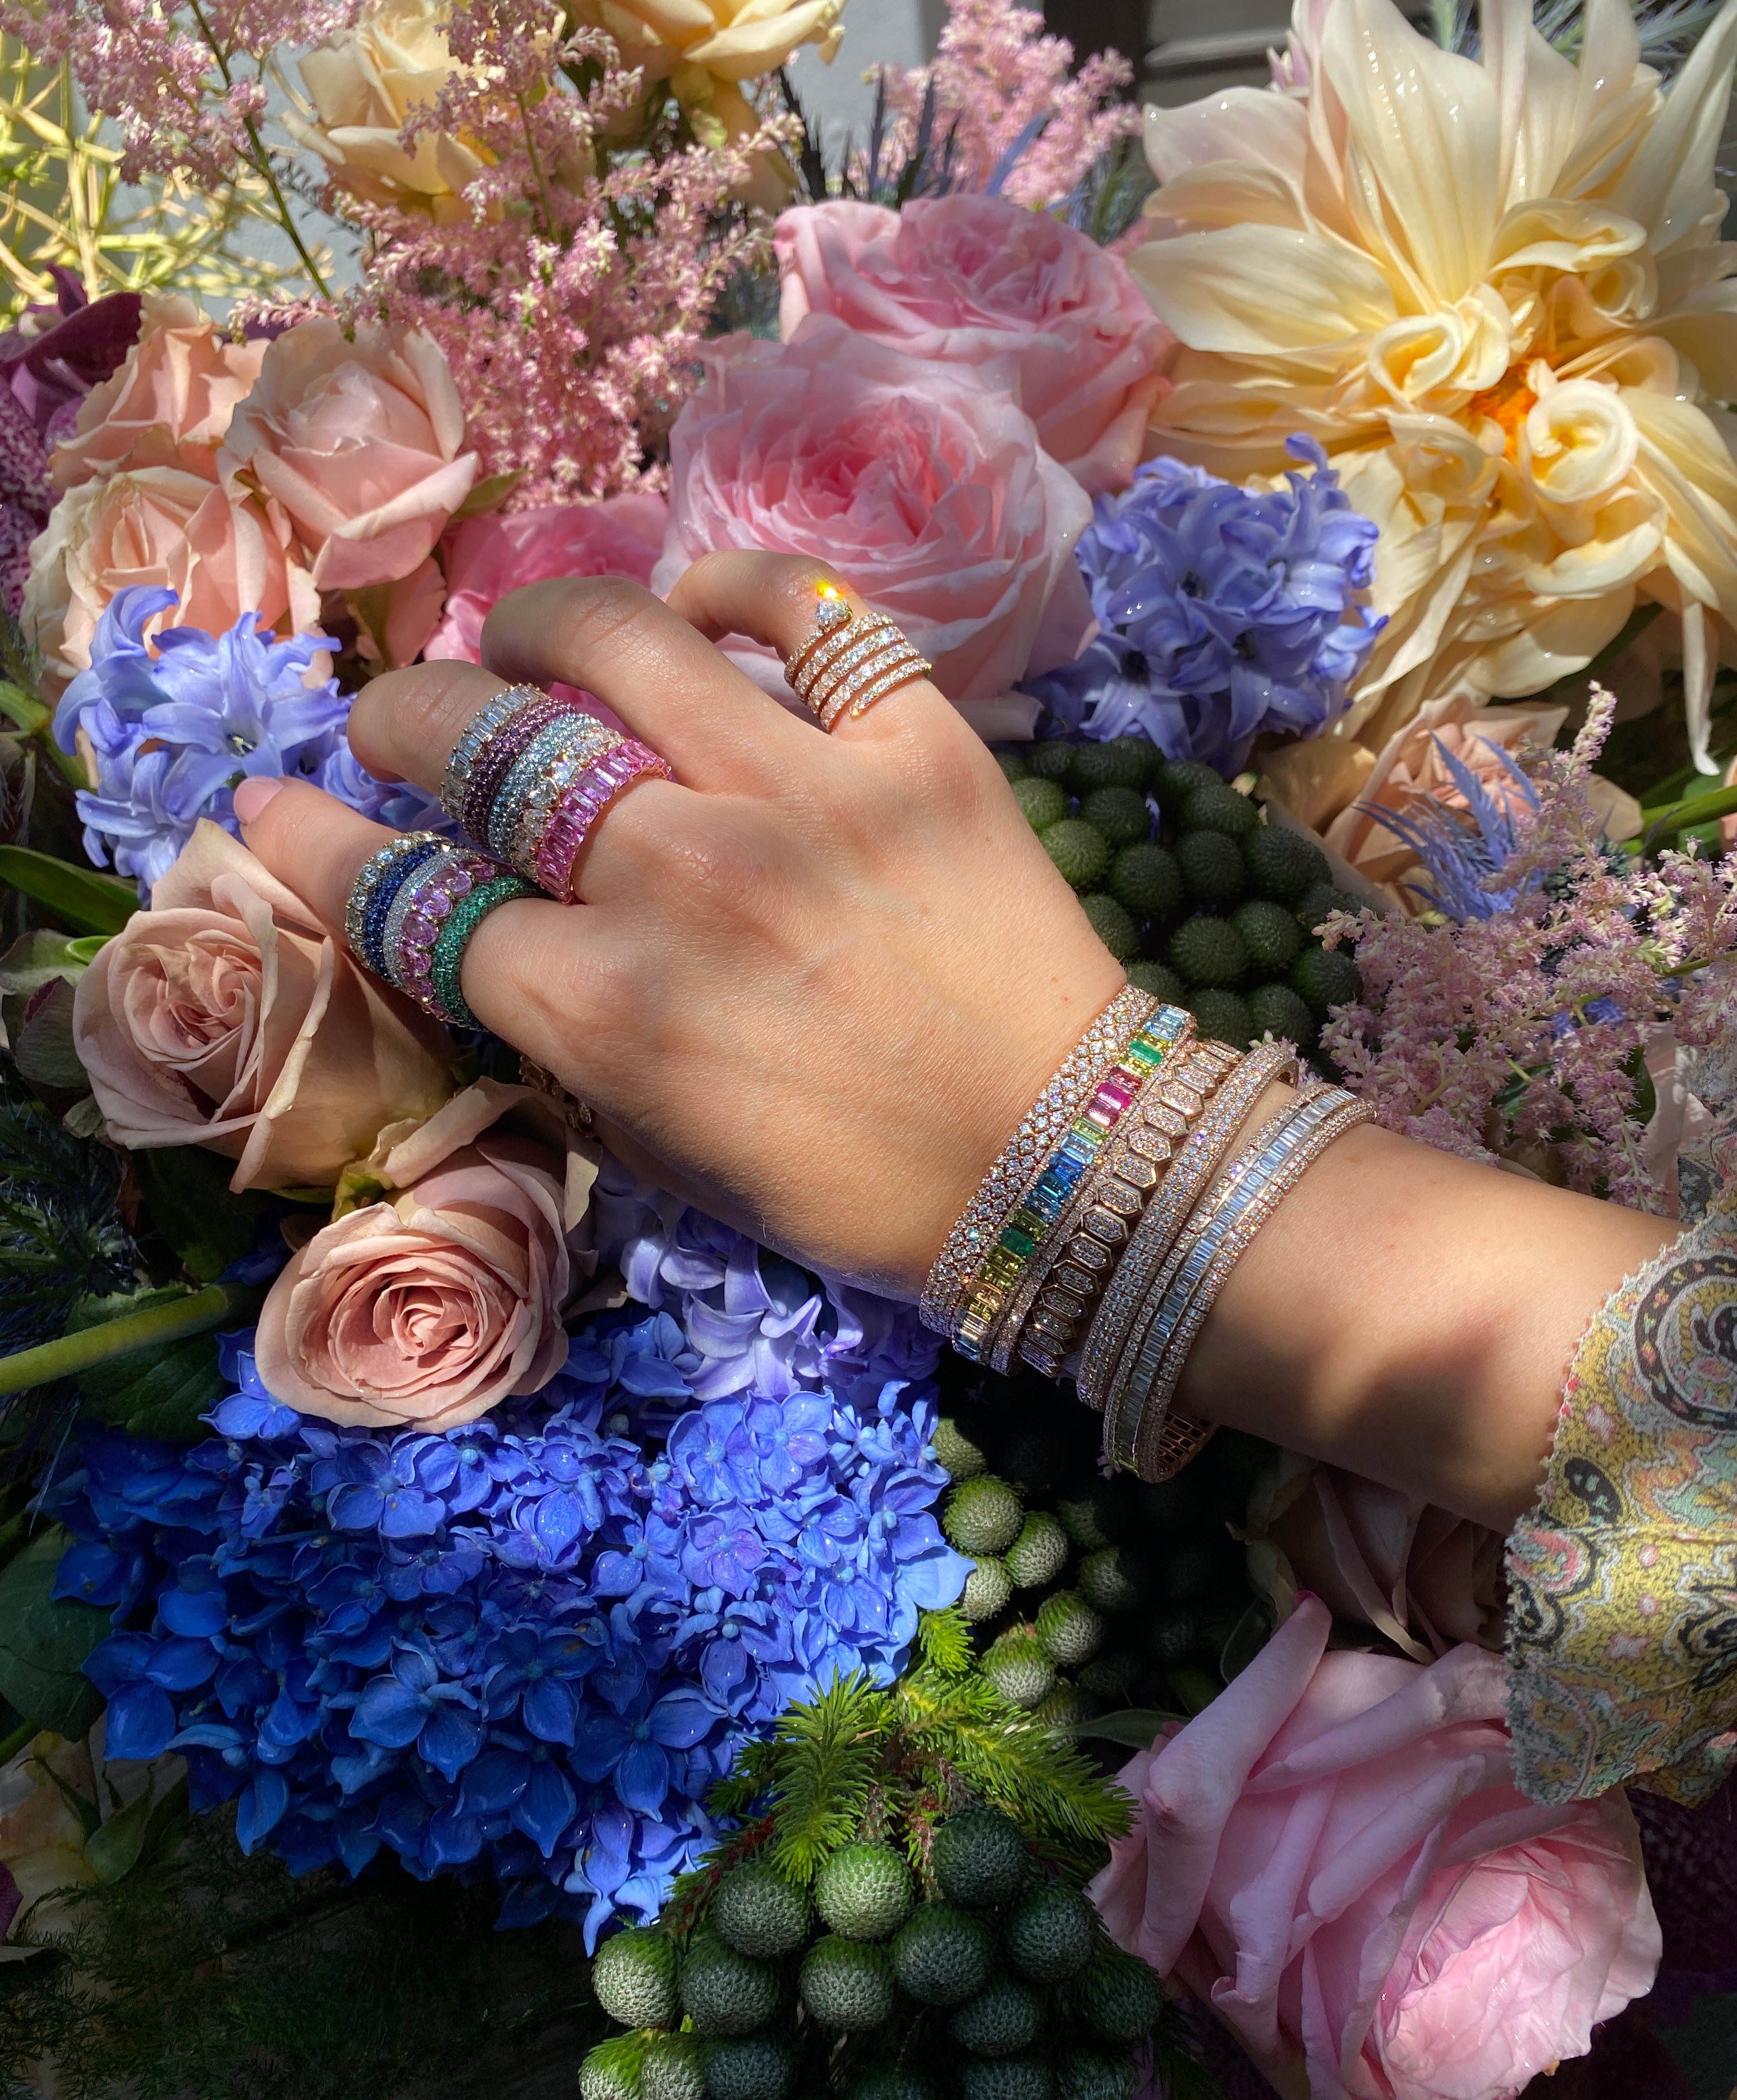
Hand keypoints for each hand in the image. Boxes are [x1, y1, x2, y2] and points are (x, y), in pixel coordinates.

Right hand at [231, 554, 1123, 1297]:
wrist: (1073, 1172)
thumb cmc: (862, 1195)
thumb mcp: (673, 1158)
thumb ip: (567, 1045)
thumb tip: (491, 939)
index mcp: (606, 1010)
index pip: (414, 899)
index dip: (322, 851)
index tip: (280, 809)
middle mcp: (678, 879)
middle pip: (485, 747)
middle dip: (404, 720)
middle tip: (398, 720)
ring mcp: (801, 794)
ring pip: (620, 638)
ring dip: (539, 621)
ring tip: (524, 633)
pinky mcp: (919, 743)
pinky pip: (810, 612)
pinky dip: (743, 588)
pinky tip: (706, 602)